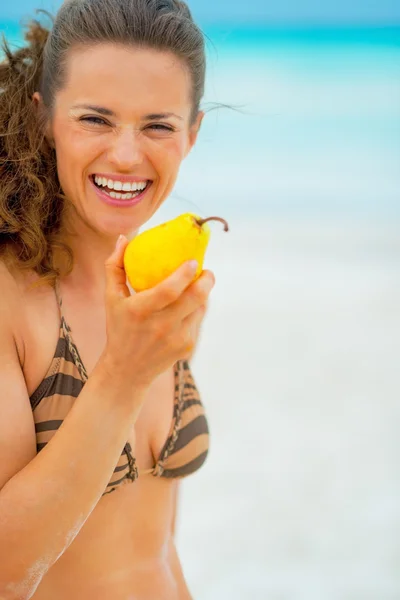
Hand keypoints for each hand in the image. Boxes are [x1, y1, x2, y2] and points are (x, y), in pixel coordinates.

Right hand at [100, 235, 214, 389]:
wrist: (128, 370)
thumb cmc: (119, 328)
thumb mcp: (111, 298)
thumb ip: (115, 267)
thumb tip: (124, 238)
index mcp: (140, 311)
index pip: (169, 290)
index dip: (185, 274)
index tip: (193, 261)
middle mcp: (160, 326)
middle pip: (194, 298)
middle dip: (207, 281)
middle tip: (207, 271)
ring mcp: (176, 338)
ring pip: (200, 309)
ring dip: (204, 293)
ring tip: (202, 282)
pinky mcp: (186, 347)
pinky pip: (199, 321)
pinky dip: (198, 308)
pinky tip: (194, 302)